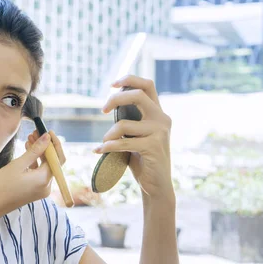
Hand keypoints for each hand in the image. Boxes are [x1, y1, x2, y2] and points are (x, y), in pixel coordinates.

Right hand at [0, 131, 60, 219]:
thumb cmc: (1, 186)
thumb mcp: (18, 165)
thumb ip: (35, 150)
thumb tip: (47, 137)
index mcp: (44, 180)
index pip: (57, 158)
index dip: (54, 144)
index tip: (47, 131)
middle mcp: (46, 186)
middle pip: (52, 162)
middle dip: (45, 146)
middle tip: (36, 132)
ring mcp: (40, 189)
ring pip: (45, 166)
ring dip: (39, 152)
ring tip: (30, 138)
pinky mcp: (34, 190)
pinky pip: (39, 173)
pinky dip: (35, 161)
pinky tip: (27, 150)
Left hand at [95, 75, 174, 202]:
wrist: (156, 185)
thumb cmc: (142, 158)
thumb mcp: (136, 134)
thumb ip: (130, 119)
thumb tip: (110, 103)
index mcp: (158, 112)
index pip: (147, 84)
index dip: (129, 79)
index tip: (112, 84)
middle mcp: (162, 119)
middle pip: (137, 95)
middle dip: (115, 99)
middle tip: (103, 110)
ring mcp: (159, 132)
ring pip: (124, 124)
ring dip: (108, 134)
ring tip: (104, 143)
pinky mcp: (154, 146)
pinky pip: (123, 142)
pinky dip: (108, 146)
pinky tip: (100, 150)